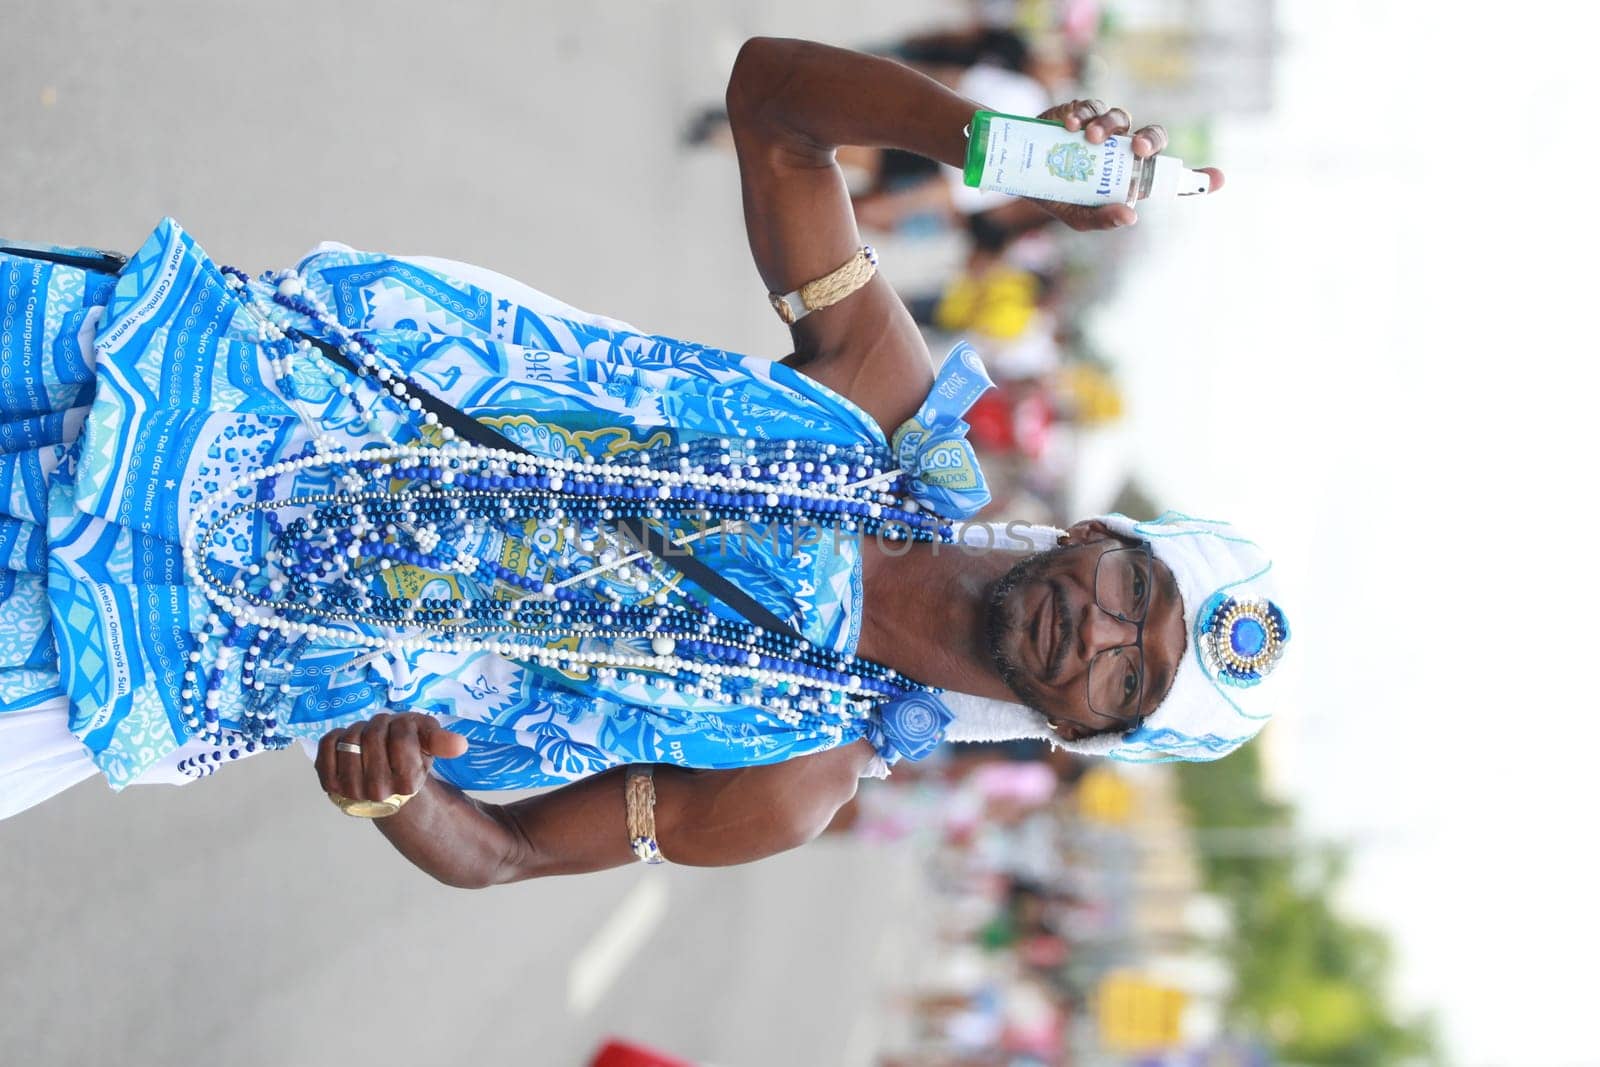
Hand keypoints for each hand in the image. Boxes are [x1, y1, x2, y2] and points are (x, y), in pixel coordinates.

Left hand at [315, 712, 468, 806]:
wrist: (384, 783)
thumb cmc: (407, 757)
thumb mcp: (428, 743)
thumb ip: (442, 742)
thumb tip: (460, 744)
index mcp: (408, 784)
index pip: (402, 736)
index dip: (402, 725)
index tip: (404, 733)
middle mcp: (378, 792)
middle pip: (373, 735)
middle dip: (379, 725)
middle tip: (384, 734)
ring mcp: (350, 790)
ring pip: (349, 739)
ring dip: (358, 730)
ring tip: (367, 740)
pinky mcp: (329, 784)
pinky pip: (327, 745)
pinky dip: (336, 736)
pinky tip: (347, 744)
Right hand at [1029, 99, 1224, 229]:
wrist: (1021, 173)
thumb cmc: (1057, 196)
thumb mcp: (1077, 217)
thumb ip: (1102, 219)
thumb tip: (1131, 215)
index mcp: (1129, 175)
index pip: (1169, 175)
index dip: (1197, 178)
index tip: (1220, 179)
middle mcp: (1122, 149)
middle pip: (1151, 137)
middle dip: (1149, 140)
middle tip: (1135, 149)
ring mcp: (1104, 129)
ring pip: (1121, 117)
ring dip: (1109, 126)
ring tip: (1090, 139)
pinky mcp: (1081, 112)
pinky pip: (1091, 106)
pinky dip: (1084, 113)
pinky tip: (1071, 126)